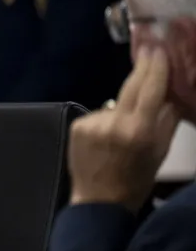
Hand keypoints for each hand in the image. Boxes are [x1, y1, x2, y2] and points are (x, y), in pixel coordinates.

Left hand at [68, 47, 179, 211]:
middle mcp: (115, 123)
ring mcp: (93, 123)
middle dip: (142, 68)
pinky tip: (105, 140)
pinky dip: (104, 122)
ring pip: (115, 105)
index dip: (155, 67)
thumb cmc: (136, 179)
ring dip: (122, 110)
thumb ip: (166, 121)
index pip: (151, 90)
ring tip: (123, 133)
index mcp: (140, 131)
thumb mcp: (160, 152)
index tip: (159, 49)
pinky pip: (98, 115)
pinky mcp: (77, 126)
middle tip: (149, 50)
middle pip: (130, 87)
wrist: (98, 201)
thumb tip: (171, 94)